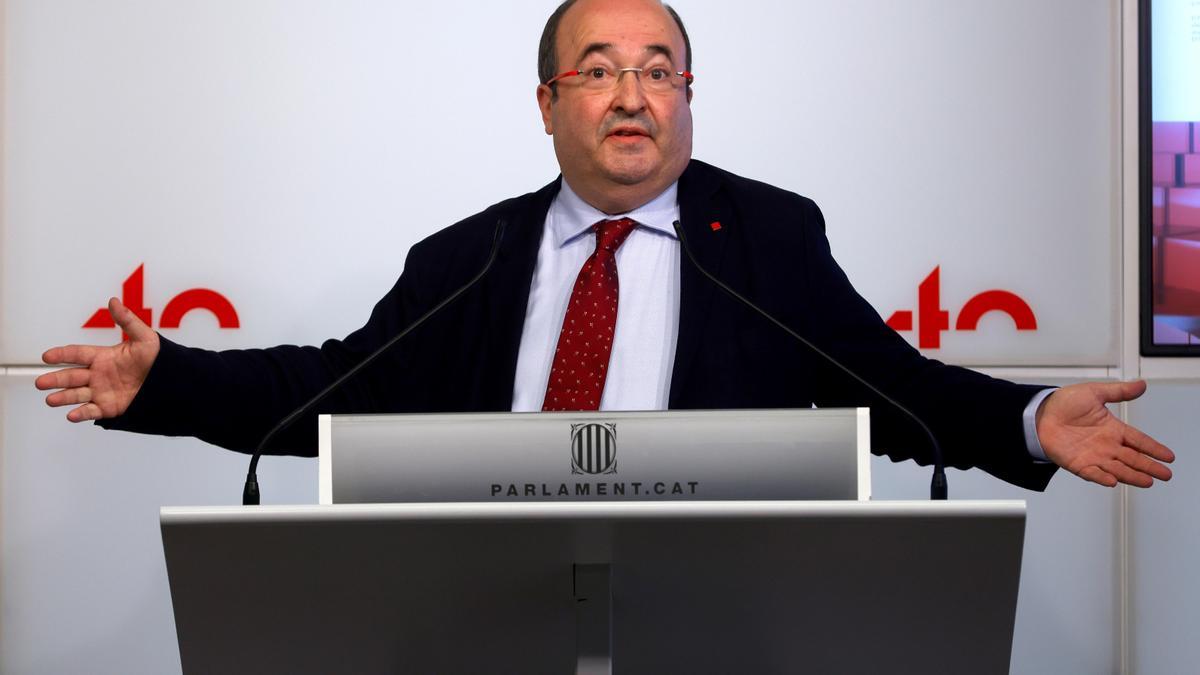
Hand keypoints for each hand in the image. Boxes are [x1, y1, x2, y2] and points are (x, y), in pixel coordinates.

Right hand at [36, 297, 160, 421]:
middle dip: (55, 379)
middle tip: (40, 382)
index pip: (77, 354)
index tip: (47, 356)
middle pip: (71, 376)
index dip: (62, 354)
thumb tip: (114, 301)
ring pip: (77, 394)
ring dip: (63, 397)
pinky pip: (92, 411)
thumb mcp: (144, 337)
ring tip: (50, 399)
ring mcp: (102, 391)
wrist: (172, 381)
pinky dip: (81, 413)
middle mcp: (98, 374)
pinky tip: (71, 415)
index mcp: (102, 357)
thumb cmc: (158, 358)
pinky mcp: (109, 407)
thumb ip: (127, 320)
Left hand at [1036, 380, 1174, 487]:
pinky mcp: (1078, 464)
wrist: (1038, 414)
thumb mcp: (1094, 392)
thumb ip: (1119, 391)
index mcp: (1112, 429)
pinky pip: (1093, 473)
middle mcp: (1106, 445)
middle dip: (1150, 466)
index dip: (1154, 448)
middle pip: (1133, 458)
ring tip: (1147, 481)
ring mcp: (1093, 456)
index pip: (1139, 440)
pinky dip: (1102, 477)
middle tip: (1165, 474)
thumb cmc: (1063, 403)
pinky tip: (1113, 481)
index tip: (1168, 456)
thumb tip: (1141, 385)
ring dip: (1132, 476)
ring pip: (1118, 468)